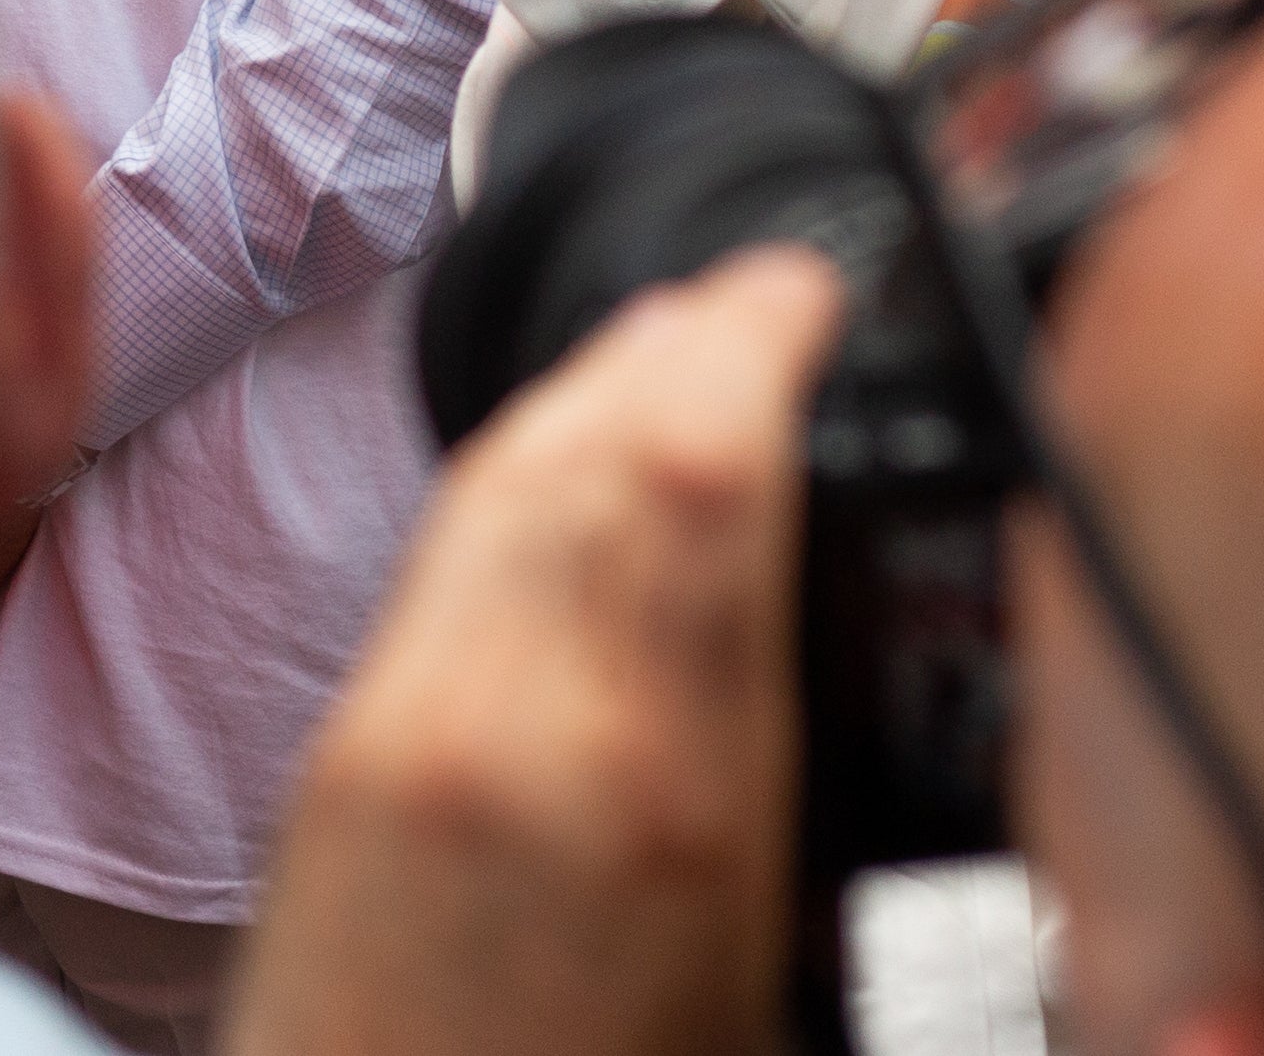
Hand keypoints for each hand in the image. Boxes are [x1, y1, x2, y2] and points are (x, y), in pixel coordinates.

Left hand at [224, 248, 842, 1055]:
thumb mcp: (794, 995)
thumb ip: (847, 833)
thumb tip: (920, 735)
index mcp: (659, 792)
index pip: (694, 471)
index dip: (750, 336)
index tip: (809, 279)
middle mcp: (511, 729)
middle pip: (586, 447)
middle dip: (676, 339)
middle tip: (761, 290)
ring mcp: (406, 737)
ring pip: (500, 491)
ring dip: (592, 395)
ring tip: (679, 349)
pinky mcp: (344, 769)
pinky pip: (438, 572)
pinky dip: (516, 486)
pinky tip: (564, 489)